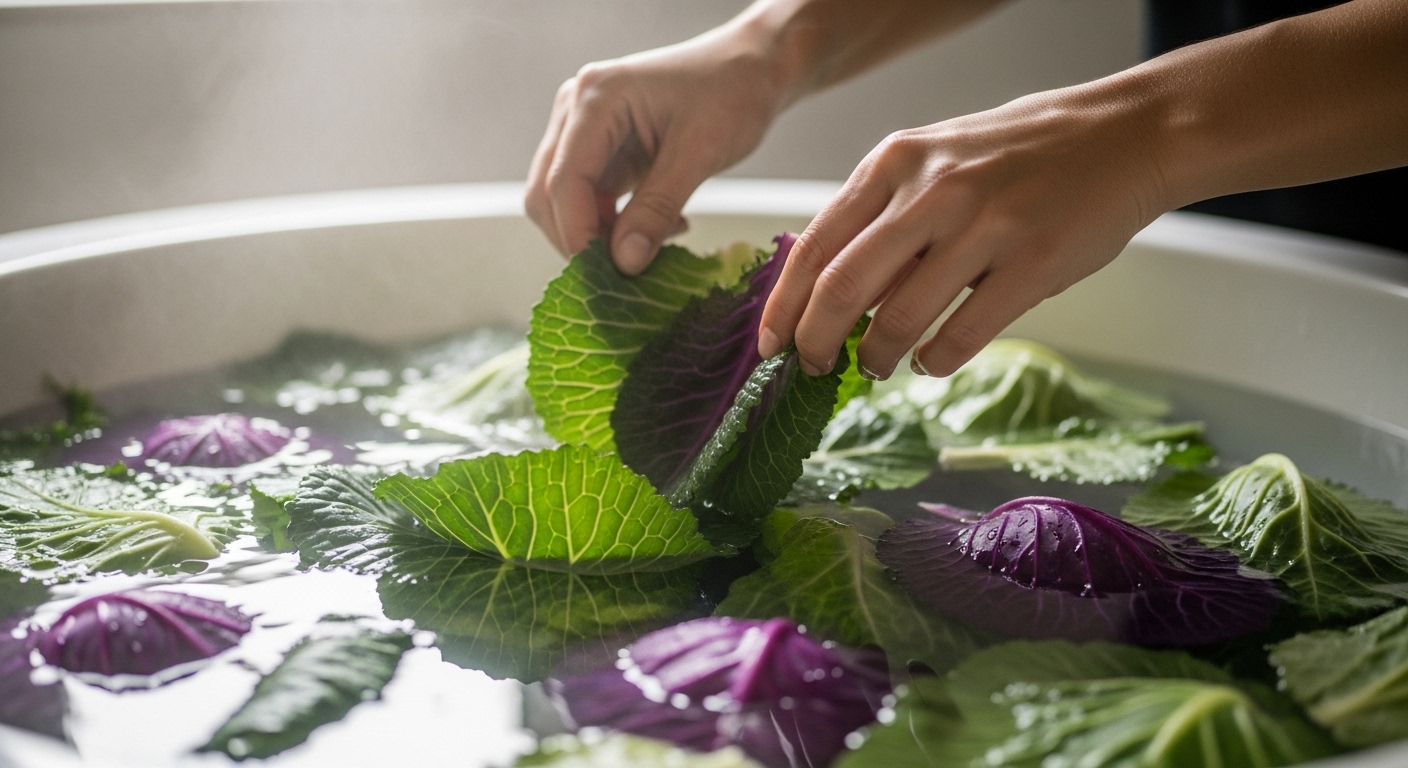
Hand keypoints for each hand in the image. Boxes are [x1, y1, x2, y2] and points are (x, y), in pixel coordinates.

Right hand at [525, 24, 788, 273]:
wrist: (752, 67)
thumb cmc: (733, 92)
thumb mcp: (699, 153)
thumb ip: (657, 208)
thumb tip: (624, 263)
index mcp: (596, 98)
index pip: (563, 181)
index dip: (579, 235)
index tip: (607, 276)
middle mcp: (577, 109)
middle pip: (547, 193)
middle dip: (580, 239)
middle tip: (627, 273)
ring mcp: (585, 127)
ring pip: (564, 200)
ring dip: (599, 234)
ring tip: (653, 246)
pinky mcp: (602, 146)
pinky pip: (591, 197)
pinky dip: (615, 223)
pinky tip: (659, 228)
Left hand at [757, 77, 1170, 378]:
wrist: (1124, 134)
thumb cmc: (1022, 153)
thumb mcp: (935, 160)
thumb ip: (884, 215)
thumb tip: (830, 292)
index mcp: (895, 162)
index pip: (815, 245)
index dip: (783, 305)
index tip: (770, 344)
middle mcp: (931, 191)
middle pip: (841, 288)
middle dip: (815, 342)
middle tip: (813, 368)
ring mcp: (983, 227)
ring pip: (898, 320)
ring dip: (878, 358)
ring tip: (881, 366)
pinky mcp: (1032, 265)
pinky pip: (960, 336)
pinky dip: (934, 360)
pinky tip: (932, 360)